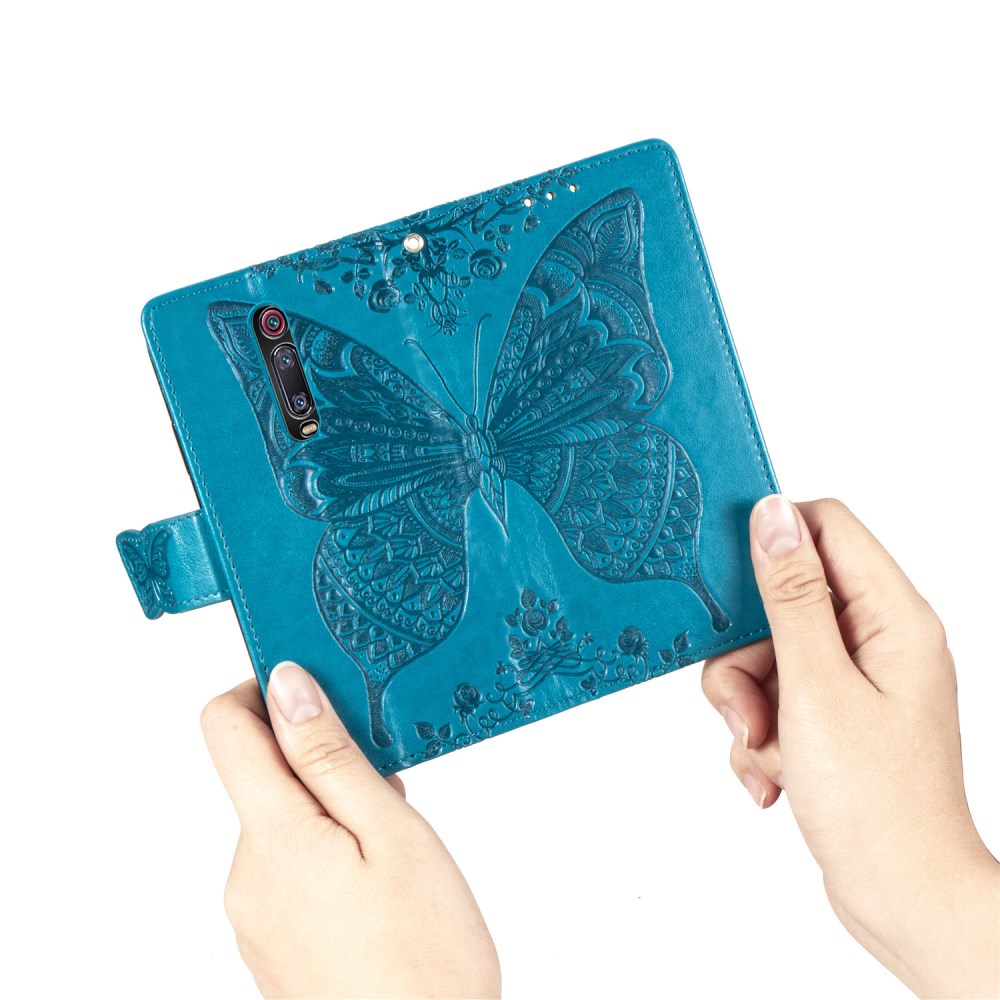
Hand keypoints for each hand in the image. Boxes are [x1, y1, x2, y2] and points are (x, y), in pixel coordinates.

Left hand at [201, 662, 500, 998]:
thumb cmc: (426, 958)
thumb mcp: (391, 834)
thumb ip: (328, 756)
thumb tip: (286, 684)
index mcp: (271, 837)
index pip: (224, 726)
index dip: (265, 689)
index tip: (321, 688)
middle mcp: (246, 874)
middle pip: (261, 774)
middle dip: (320, 757)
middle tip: (390, 780)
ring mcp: (255, 914)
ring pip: (282, 821)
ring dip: (332, 807)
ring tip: (395, 842)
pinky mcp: (274, 941)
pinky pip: (289, 866)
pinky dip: (329, 850)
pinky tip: (381, 882)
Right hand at [702, 496, 997, 997]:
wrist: (901, 898)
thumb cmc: (877, 803)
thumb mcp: (816, 686)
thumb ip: (791, 595)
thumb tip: (774, 515)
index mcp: (892, 617)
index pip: (826, 527)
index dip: (771, 539)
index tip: (724, 579)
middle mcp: (877, 640)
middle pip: (782, 599)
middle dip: (746, 654)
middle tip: (748, 703)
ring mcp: (855, 681)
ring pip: (767, 654)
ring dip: (748, 703)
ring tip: (766, 751)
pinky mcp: (835, 717)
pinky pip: (773, 698)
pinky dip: (761, 734)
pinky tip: (775, 775)